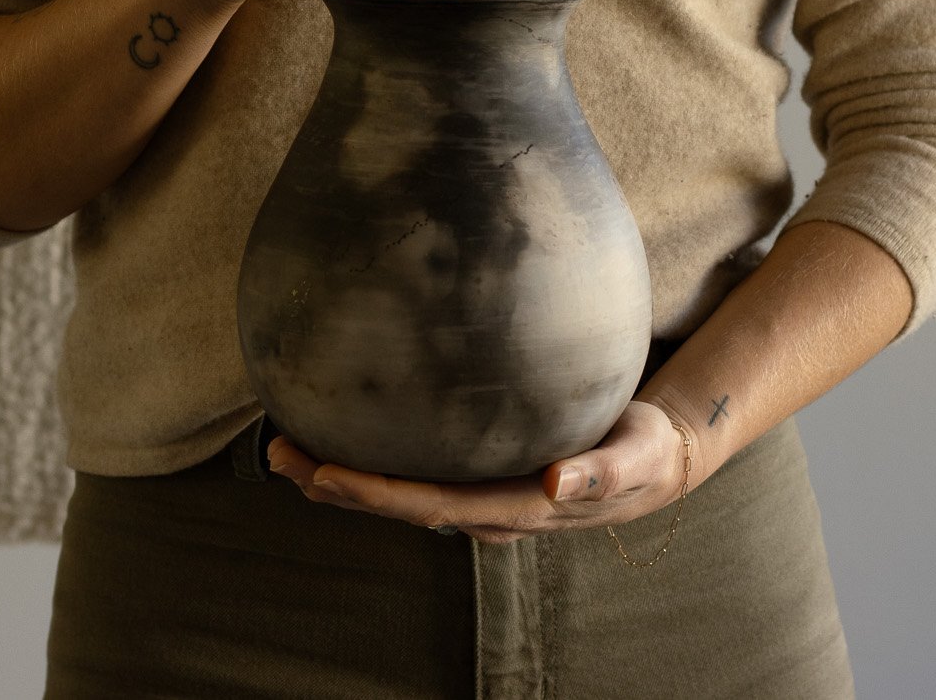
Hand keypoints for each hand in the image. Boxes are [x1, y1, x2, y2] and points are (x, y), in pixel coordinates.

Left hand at [265, 400, 697, 544]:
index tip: (326, 475)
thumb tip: (553, 484)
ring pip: (398, 492)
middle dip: (336, 486)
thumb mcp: (635, 460)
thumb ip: (598, 474)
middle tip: (280, 455)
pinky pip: (415, 470)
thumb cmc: (644, 453)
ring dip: (341, 475)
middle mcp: (488, 510)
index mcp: (517, 509)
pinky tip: (342, 424)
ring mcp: (479, 496)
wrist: (655, 459)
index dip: (376, 495)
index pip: (432, 506)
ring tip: (286, 445)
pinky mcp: (479, 474)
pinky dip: (372, 455)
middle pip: (399, 505)